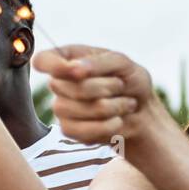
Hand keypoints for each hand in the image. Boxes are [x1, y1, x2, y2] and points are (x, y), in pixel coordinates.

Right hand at [32, 44, 156, 144]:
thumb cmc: (131, 82)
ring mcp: (62, 107)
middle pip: (62, 86)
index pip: (43, 60)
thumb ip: (97, 62)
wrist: (145, 112)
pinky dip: (106, 126)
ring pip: (73, 108)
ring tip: (124, 104)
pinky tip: (117, 120)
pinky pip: (79, 130)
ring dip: (109, 107)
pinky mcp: (69, 129)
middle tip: (119, 86)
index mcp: (67, 59)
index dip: (53, 66)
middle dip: (100, 86)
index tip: (75, 70)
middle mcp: (59, 83)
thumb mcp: (121, 63)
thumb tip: (74, 69)